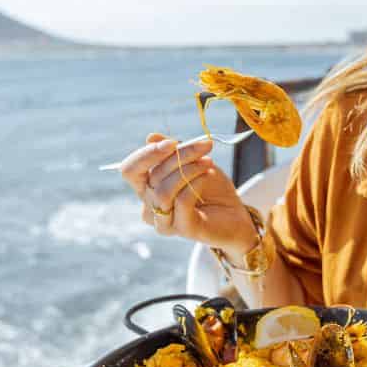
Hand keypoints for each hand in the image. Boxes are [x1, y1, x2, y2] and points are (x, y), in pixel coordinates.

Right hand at [118, 133, 258, 254]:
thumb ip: (172, 152)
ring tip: (209, 162)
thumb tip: (151, 137)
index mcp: (147, 188)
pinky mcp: (183, 229)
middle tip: (205, 146)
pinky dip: (196, 183)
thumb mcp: (192, 162)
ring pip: (163, 192)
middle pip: (152, 176)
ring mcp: (165, 221)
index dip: (146, 154)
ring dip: (189, 170)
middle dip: (180, 156)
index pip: (130, 170)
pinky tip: (209, 175)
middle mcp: (150, 206)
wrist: (236, 213)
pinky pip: (182, 202)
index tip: (173, 142)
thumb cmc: (211, 188)